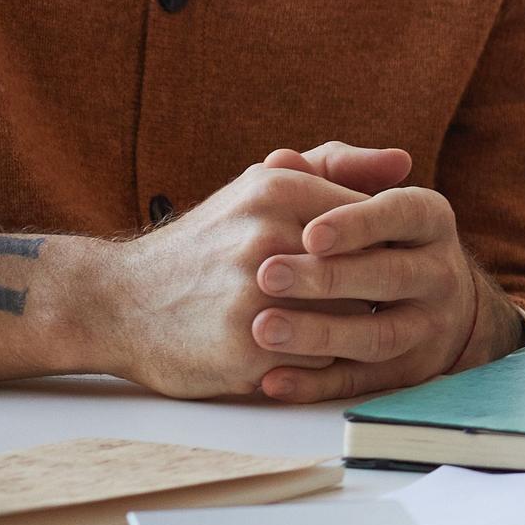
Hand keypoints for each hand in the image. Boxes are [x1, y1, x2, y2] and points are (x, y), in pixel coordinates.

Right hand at [0, 158, 372, 396]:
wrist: (118, 303)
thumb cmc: (205, 245)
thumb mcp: (259, 187)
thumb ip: (334, 167)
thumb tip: (406, 163)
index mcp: (278, 189)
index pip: (373, 218)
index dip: (381, 247)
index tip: (382, 259)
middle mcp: (267, 238)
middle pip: (366, 271)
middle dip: (372, 289)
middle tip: (372, 298)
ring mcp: (256, 297)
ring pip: (349, 319)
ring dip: (349, 327)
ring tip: (335, 324)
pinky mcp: (248, 351)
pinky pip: (320, 361)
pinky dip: (319, 360)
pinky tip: (298, 350)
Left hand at [245, 142, 515, 403]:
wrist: (428, 303)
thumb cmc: (371, 236)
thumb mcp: (357, 195)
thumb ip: (321, 174)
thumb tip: (284, 160)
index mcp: (429, 219)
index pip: (402, 214)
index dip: (358, 223)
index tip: (309, 232)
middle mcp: (439, 272)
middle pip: (390, 275)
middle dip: (329, 278)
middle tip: (266, 275)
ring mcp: (426, 327)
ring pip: (378, 334)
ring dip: (320, 334)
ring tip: (262, 328)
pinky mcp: (406, 373)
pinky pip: (361, 382)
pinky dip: (315, 383)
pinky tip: (271, 378)